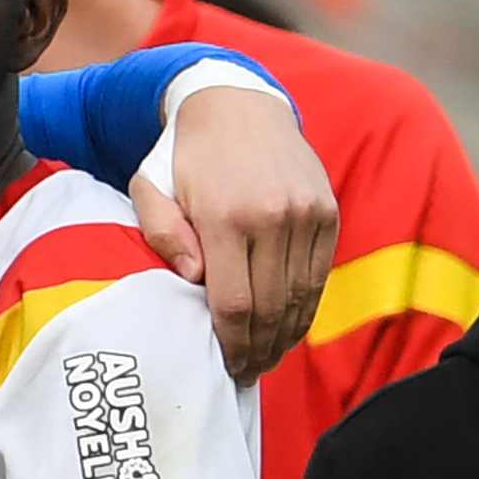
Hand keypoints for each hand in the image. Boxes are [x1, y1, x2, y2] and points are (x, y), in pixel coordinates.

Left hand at [127, 83, 339, 384]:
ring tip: (268, 359)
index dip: (232, 344)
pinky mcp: (327, 212)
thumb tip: (192, 279)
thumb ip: (162, 235)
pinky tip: (289, 328)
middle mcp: (273, 216)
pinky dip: (306, 307)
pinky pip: (318, 274)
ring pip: (300, 296)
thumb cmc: (184, 157)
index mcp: (225, 217)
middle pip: (270, 307)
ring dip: (285, 336)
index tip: (226, 367)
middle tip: (247, 374)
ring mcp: (306, 214)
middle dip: (259, 349)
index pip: (233, 303)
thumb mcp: (150, 189)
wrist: (239, 105)